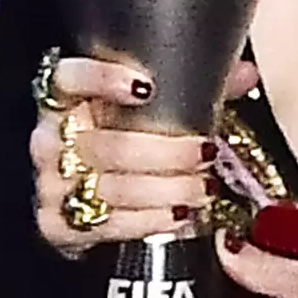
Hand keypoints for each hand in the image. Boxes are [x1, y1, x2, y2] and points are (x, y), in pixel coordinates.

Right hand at [28, 54, 256, 256]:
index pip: (70, 77)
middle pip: (108, 144)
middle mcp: (52, 138)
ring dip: (167, 190)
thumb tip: (246, 74)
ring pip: (112, 187)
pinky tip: (178, 216)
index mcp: (68, 100)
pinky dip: (148, 221)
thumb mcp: (153, 112)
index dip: (102, 79)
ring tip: (203, 189)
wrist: (83, 198)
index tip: (146, 87)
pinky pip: (106, 224)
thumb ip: (196, 90)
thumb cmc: (120, 143)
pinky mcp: (55, 224)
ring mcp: (51, 183)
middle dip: (167, 152)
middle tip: (206, 154)